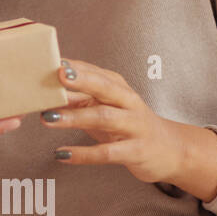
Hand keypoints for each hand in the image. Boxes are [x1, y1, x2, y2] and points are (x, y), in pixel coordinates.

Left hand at [43, 58, 216, 199]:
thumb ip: (80, 98)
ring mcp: (134, 126)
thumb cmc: (129, 124)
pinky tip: (61, 154)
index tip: (48, 61)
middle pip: (104, 88)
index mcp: (119, 87)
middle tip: (56, 77)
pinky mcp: (136, 151)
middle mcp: (128, 102)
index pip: (94, 72)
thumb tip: (44, 92)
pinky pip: (107, 152)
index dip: (73, 67)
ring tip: (46, 118)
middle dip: (80, 81)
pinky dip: (83, 154)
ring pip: (103, 118)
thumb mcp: (107, 107)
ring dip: (74, 117)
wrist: (172, 150)